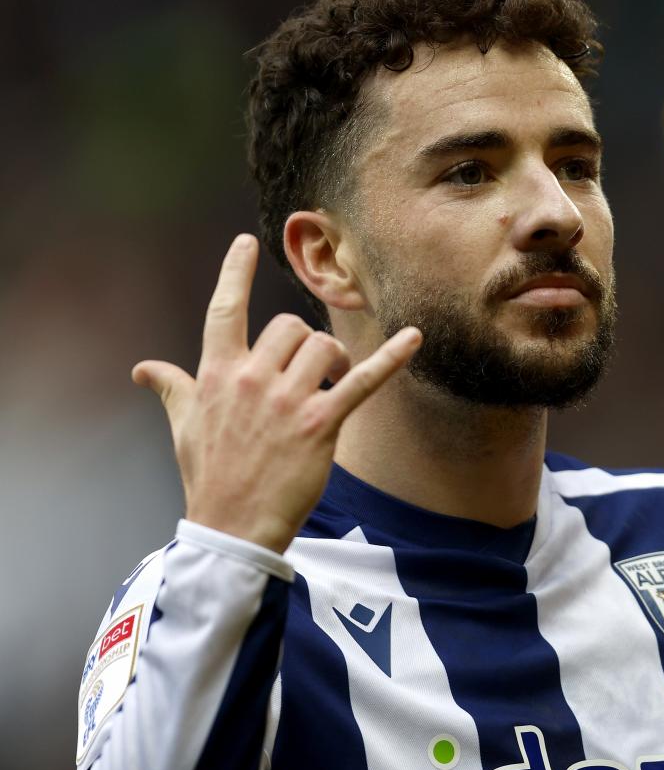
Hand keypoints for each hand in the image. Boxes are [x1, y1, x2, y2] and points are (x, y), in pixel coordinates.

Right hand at [132, 234, 420, 552]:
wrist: (232, 526)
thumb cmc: (210, 475)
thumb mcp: (184, 426)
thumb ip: (172, 388)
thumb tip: (143, 369)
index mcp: (216, 374)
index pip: (224, 310)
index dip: (235, 273)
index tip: (246, 243)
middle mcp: (251, 379)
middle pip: (289, 326)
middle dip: (302, 344)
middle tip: (305, 374)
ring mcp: (288, 400)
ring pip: (323, 345)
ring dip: (332, 360)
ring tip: (328, 386)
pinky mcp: (321, 423)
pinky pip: (363, 380)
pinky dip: (392, 357)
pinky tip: (415, 338)